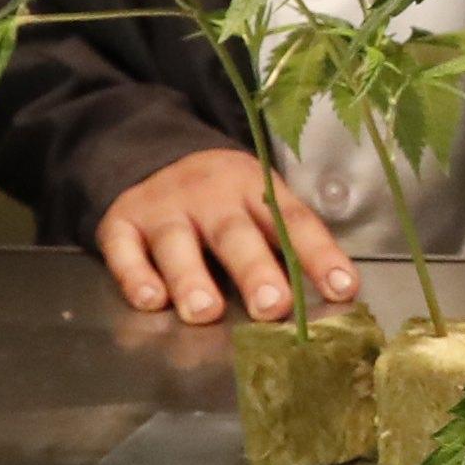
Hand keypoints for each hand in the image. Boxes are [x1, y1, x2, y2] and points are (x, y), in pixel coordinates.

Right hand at [102, 146, 355, 322]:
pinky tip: (151, 300)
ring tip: (206, 312)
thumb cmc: (221, 198)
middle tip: (273, 306)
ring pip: (177, 242)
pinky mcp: (121, 222)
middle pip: (235, 232)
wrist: (151, 152)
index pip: (292, 221)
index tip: (343, 289)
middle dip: (255, 270)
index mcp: (255, 189)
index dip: (319, 255)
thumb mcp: (259, 204)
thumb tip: (336, 295)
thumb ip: (288, 245)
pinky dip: (135, 275)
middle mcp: (210, 195)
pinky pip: (125, 249)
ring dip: (192, 278)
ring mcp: (164, 207)